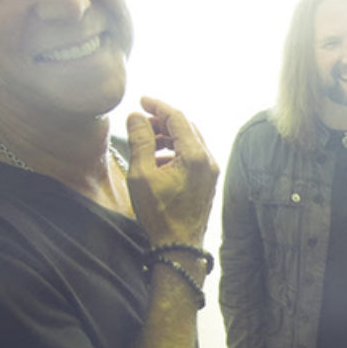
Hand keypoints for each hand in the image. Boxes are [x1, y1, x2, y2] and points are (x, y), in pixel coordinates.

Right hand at [126, 97, 219, 243]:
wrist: (179, 246)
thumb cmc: (159, 214)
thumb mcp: (141, 175)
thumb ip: (140, 141)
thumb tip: (136, 116)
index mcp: (194, 156)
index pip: (177, 118)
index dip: (158, 106)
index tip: (141, 101)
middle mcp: (208, 160)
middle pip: (186, 127)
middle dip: (163, 121)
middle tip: (141, 122)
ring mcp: (210, 171)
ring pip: (190, 141)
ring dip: (169, 136)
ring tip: (146, 141)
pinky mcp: (208, 181)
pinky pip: (193, 155)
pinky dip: (176, 150)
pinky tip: (157, 160)